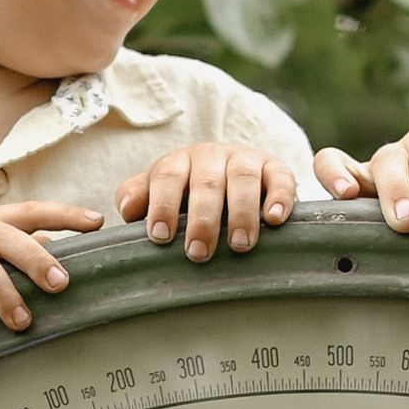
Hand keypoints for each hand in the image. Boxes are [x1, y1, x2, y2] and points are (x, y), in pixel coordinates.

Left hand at [114, 142, 298, 260]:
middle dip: (202, 219)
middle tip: (198, 252)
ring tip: (239, 244)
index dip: (163, 205)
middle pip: (206, 182)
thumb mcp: (159, 191)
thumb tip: (127, 210)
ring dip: (241, 212)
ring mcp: (245, 159)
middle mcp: (212, 155)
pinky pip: (280, 177)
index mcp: (179, 161)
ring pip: (243, 178)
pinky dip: (279, 197)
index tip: (161, 236)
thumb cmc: (189, 191)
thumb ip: (138, 197)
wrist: (234, 169)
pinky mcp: (275, 168)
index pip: (167, 177)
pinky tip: (274, 219)